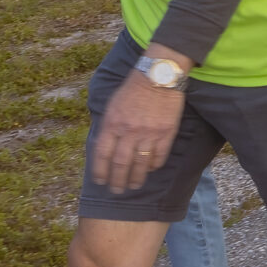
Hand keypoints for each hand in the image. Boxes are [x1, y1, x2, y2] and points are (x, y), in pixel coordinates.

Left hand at [90, 59, 187, 193]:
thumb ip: (108, 127)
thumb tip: (104, 147)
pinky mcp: (166, 132)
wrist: (158, 75)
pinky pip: (159, 155)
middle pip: (120, 164)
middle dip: (118, 181)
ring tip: (134, 185)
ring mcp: (149, 133)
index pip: (102, 155)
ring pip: (140, 163)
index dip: (100, 171)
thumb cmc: (132, 89)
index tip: (101, 181)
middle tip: (117, 190)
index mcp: (112, 124)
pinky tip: (150, 169)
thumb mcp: (112, 105)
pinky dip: (154, 165)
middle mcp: (129, 131)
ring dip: (136, 178)